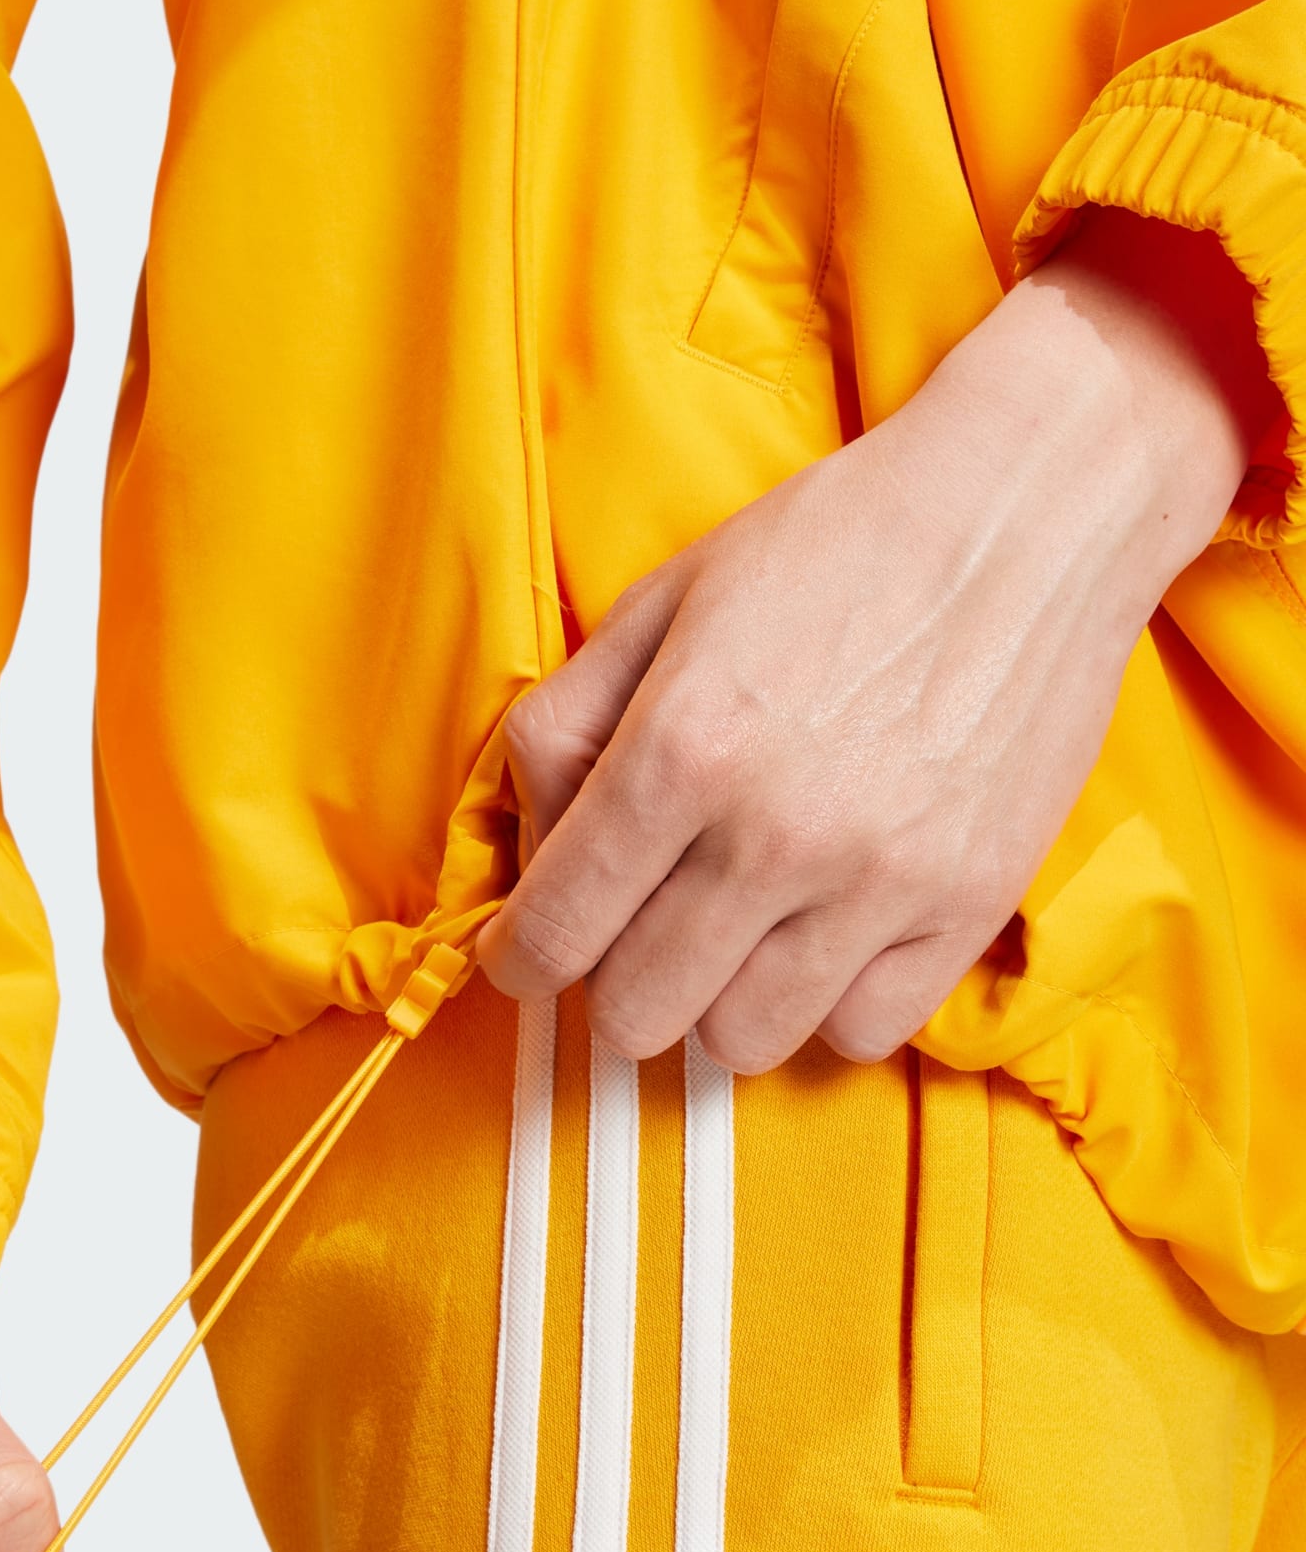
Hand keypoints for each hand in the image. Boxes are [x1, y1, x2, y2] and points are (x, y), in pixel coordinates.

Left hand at [479, 210, 1279, 1070]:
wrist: (1031, 507)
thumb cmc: (835, 545)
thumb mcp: (657, 605)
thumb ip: (562, 731)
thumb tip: (532, 856)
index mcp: (679, 749)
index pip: (555, 933)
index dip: (519, 959)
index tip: (528, 954)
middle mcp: (773, 833)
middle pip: (634, 1016)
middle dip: (612, 981)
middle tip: (634, 931)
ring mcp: (879, 881)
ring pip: (739, 1044)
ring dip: (717, 1000)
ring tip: (735, 928)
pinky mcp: (968, 906)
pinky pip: (858, 1033)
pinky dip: (826, 1001)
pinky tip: (822, 931)